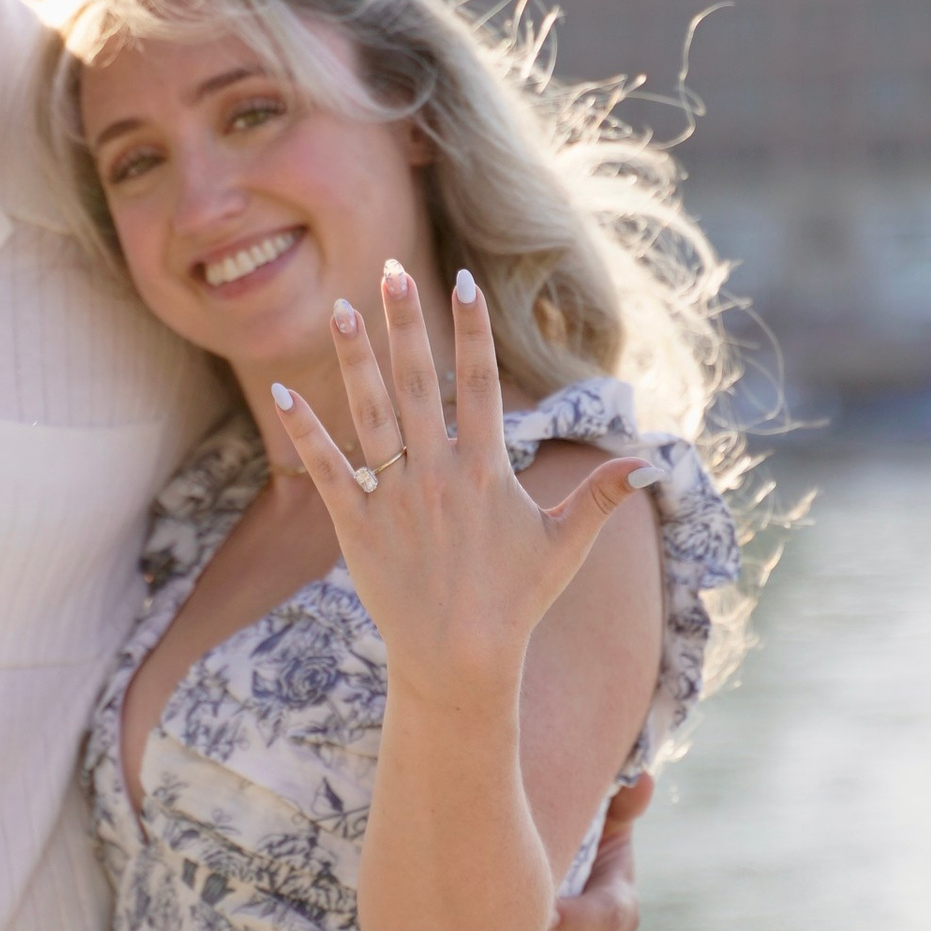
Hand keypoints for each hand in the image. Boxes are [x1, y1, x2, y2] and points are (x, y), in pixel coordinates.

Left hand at [271, 260, 653, 701]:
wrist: (459, 661)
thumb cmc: (515, 603)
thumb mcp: (563, 546)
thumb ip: (599, 497)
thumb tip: (647, 460)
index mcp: (485, 471)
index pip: (479, 385)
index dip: (471, 331)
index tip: (461, 280)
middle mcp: (437, 475)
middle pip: (418, 382)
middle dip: (405, 322)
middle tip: (390, 268)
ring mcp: (394, 499)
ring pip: (370, 414)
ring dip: (353, 359)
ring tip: (337, 307)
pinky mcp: (356, 527)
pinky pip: (327, 471)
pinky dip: (304, 434)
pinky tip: (283, 394)